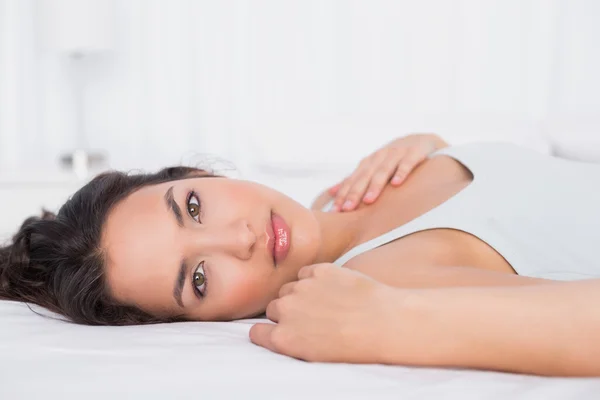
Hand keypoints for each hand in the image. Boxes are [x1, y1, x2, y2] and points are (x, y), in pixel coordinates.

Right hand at [249, 263, 403, 362]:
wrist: (383, 323)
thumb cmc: (354, 346)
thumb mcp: (315, 354)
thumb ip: (293, 340)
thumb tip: (285, 329)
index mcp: (283, 338)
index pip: (257, 332)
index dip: (267, 330)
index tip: (277, 329)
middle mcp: (285, 311)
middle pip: (273, 308)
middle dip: (287, 312)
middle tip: (310, 318)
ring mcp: (301, 288)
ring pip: (288, 288)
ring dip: (299, 294)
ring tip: (324, 303)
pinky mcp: (318, 270)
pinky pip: (306, 272)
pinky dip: (314, 278)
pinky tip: (332, 288)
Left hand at [329, 133, 446, 211]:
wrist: (422, 140)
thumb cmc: (393, 159)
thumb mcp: (373, 168)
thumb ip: (353, 180)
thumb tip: (330, 193)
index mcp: (368, 163)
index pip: (353, 180)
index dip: (344, 194)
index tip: (336, 211)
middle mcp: (379, 157)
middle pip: (365, 176)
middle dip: (355, 192)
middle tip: (348, 209)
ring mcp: (396, 153)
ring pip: (383, 170)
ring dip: (376, 185)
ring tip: (369, 200)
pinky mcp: (414, 152)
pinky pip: (407, 163)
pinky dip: (401, 172)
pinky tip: (397, 183)